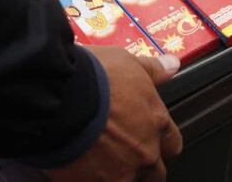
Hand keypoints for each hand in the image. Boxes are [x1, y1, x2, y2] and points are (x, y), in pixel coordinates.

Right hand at [46, 46, 182, 181]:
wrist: (59, 96)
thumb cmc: (92, 77)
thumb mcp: (126, 62)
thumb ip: (152, 70)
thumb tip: (172, 65)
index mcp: (155, 121)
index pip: (171, 144)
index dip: (159, 142)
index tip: (147, 138)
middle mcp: (144, 152)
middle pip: (155, 172)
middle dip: (142, 165)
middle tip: (121, 154)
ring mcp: (121, 173)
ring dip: (118, 175)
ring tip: (97, 163)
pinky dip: (90, 180)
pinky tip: (78, 170)